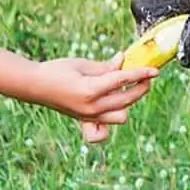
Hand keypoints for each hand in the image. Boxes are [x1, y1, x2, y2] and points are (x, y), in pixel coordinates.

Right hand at [30, 53, 157, 141]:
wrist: (33, 86)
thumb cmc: (56, 70)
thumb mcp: (83, 64)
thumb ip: (106, 66)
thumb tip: (124, 60)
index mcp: (90, 90)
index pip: (123, 81)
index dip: (141, 73)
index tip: (155, 70)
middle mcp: (91, 107)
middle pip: (127, 99)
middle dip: (141, 86)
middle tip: (146, 76)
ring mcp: (88, 117)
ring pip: (122, 115)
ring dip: (130, 102)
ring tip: (131, 87)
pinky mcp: (85, 120)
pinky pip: (104, 129)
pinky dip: (112, 120)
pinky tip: (114, 106)